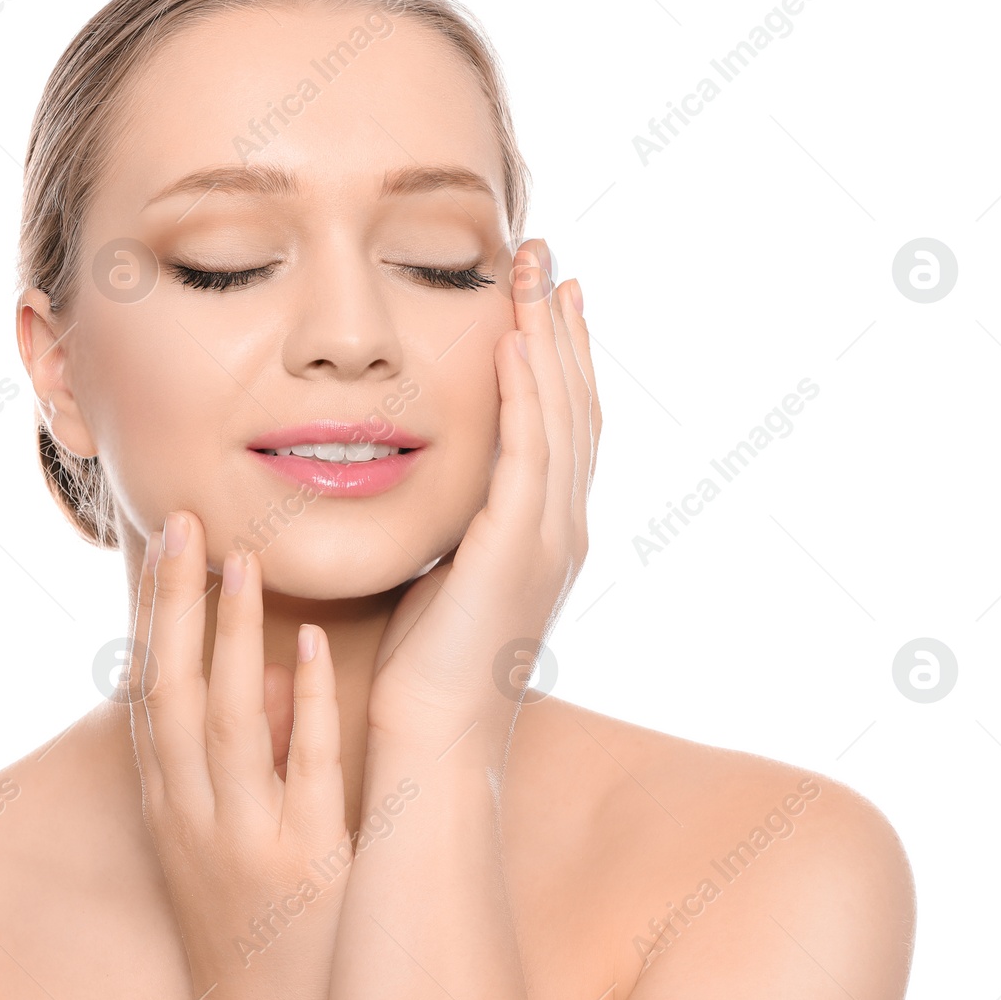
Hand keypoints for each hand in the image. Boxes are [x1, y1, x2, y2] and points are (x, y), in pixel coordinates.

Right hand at [126, 510, 351, 999]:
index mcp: (167, 801)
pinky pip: (300, 770)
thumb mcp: (213, 833)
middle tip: (186, 519)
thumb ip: (233, 752)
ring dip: (230, 635)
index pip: (149, 688)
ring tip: (243, 559)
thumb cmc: (247, 913)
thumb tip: (267, 662)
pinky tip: (311, 644)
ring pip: (226, 721)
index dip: (154, 612)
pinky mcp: (303, 862)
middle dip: (175, 604)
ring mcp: (243, 837)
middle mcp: (192, 813)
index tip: (166, 536)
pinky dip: (304, 703)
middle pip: (171, 691)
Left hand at [366, 238, 599, 751]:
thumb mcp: (446, 577)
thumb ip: (455, 525)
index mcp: (545, 532)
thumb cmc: (427, 670)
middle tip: (551, 257)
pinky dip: (526, 392)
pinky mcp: (515, 550)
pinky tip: (514, 341)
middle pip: (573, 404)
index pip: (561, 424)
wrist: (433, 741)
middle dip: (561, 326)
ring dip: (549, 339)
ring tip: (536, 273)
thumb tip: (434, 485)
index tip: (546, 295)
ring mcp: (548, 539)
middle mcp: (561, 528)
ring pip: (559, 415)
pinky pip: (526, 453)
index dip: (558, 356)